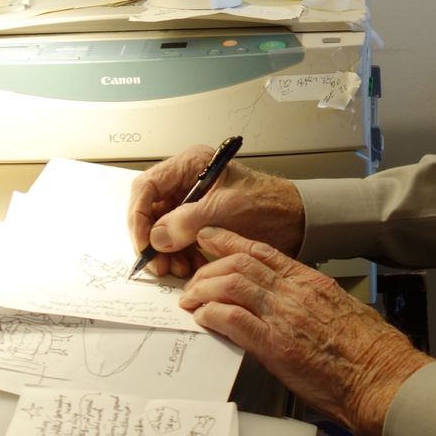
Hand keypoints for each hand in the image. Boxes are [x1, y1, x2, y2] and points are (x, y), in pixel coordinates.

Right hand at [128, 145, 306, 278]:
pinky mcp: (198, 223)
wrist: (297, 220)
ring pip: (161, 230)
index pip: (147, 186)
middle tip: (159, 265)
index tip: (143, 243)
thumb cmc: (269, 203)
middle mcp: (186, 182)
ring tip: (179, 270)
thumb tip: (156, 237)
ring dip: (166, 253)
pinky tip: (190, 267)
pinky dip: (180, 256)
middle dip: (152, 241)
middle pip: (150, 211)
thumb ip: (188, 221)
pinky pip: (177, 241)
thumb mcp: (226, 210)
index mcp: (190, 165)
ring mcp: (191, 203)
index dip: (138, 216)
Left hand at [180, 227, 431, 435]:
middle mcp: (295, 292)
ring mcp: (283, 316)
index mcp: (311, 282)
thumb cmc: (369, 350)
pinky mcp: (275, 345)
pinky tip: (203, 319)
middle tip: (193, 281)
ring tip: (191, 301)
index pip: (263, 252)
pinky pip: (233, 319)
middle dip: (209, 269)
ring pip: (231, 284)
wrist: (380, 375)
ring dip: (204, 291)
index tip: (210, 237)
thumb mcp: (340, 311)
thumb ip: (311, 304)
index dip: (231, 241)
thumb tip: (289, 308)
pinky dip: (212, 315)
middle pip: (240, 264)